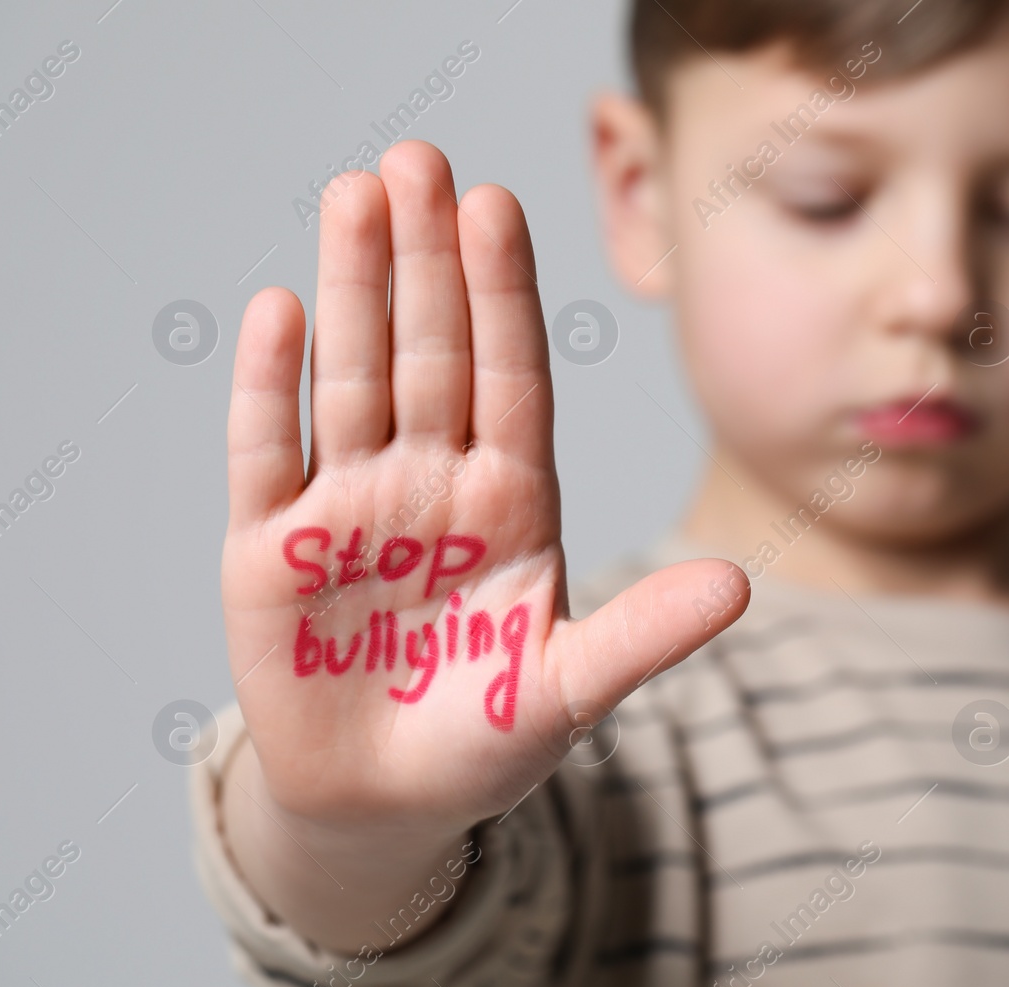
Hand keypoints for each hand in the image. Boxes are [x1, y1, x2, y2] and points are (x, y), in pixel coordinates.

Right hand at [221, 140, 746, 841]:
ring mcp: (350, 507)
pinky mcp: (270, 547)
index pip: (510, 377)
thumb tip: (740, 586)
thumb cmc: (485, 739)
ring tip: (355, 195)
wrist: (385, 804)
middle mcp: (433, 483)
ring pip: (353, 378)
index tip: (499, 208)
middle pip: (432, 353)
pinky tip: (284, 309)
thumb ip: (646, 635)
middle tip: (420, 159)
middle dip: (427, 260)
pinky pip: (269, 453)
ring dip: (354, 290)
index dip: (504, 295)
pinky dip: (273, 388)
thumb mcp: (572, 689)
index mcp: (512, 502)